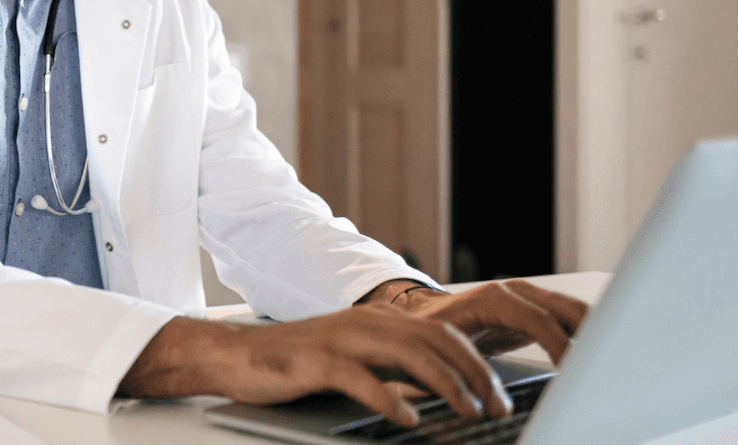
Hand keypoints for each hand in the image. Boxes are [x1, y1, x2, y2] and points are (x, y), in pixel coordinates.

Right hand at [119, 306, 513, 427]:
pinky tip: (408, 418)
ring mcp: (342, 339)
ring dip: (446, 385)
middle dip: (475, 374)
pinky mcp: (317, 361)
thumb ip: (393, 370)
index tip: (501, 395)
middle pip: (437, 341)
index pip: (444, 335)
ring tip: (467, 411)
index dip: (478, 364)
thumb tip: (442, 394)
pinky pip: (362, 379)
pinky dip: (390, 398)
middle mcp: (366, 322)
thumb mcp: (355, 363)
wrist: (237, 355)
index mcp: (379, 321)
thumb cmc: (296, 364)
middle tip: (497, 407)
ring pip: (410, 355)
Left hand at [393, 280, 589, 363]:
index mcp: (493, 299)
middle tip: (606, 370)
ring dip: (595, 336)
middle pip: (569, 309)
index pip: (538, 320)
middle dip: (592, 336)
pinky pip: (570, 320)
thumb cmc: (430, 331)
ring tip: (608, 367)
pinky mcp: (537, 309)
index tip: (577, 370)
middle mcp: (516, 292)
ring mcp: (529, 297)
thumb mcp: (441, 349)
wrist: (427, 314)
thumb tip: (473, 400)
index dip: (560, 345)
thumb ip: (459, 370)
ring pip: (576, 312)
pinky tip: (595, 360)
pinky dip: (585, 337)